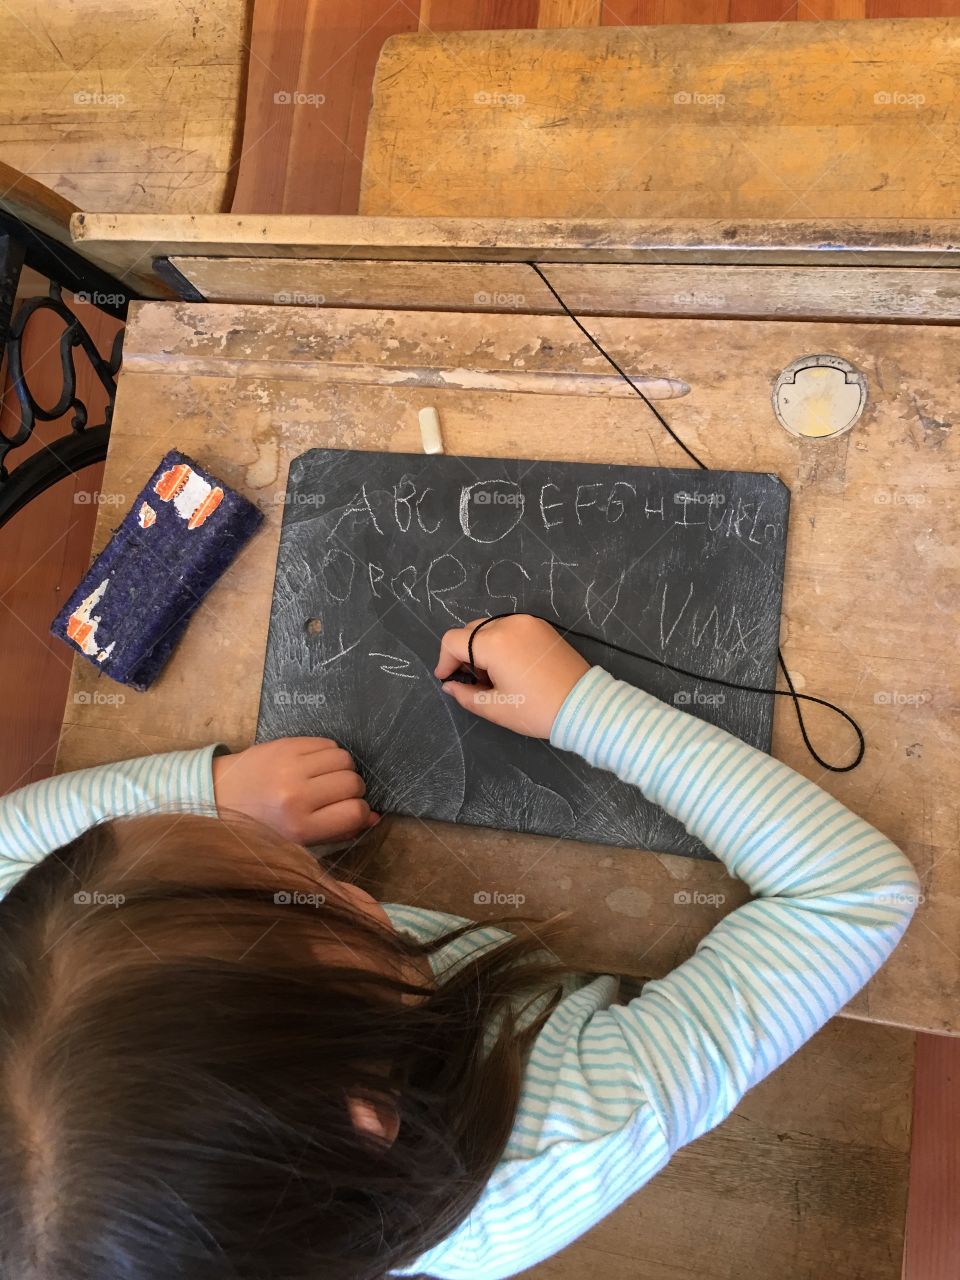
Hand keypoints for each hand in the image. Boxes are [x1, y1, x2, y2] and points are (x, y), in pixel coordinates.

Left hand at [212, 737, 378, 843]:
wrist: (219, 796)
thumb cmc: (260, 826)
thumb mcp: (297, 841)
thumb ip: (338, 831)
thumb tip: (373, 816)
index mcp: (300, 827)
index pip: (356, 812)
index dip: (359, 812)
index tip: (348, 811)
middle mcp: (296, 796)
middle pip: (353, 782)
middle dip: (352, 789)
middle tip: (335, 794)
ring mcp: (290, 767)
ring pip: (344, 758)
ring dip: (342, 768)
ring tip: (324, 777)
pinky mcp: (286, 744)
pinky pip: (328, 743)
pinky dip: (327, 753)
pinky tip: (313, 764)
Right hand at [434, 615, 589, 737]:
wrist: (584, 706)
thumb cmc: (537, 710)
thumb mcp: (496, 708)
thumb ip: (466, 694)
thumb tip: (449, 685)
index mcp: (494, 643)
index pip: (453, 641)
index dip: (444, 661)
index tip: (447, 679)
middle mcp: (509, 624)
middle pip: (470, 631)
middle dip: (464, 655)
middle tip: (474, 682)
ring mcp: (528, 622)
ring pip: (489, 628)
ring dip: (482, 648)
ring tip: (494, 676)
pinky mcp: (542, 627)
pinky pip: (510, 628)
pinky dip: (501, 643)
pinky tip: (511, 666)